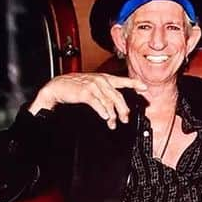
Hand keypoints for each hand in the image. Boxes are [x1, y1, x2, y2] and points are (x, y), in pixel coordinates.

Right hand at [29, 73, 145, 128]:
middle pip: (118, 96)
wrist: (58, 87)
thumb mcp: (92, 86)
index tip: (144, 88)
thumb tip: (114, 105)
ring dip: (112, 115)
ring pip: (109, 102)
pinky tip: (105, 117)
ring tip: (112, 124)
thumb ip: (104, 93)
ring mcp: (93, 86)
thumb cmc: (74, 87)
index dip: (134, 83)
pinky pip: (98, 103)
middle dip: (123, 110)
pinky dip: (103, 112)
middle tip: (125, 119)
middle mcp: (101, 80)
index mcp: (104, 78)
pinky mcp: (85, 92)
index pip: (122, 80)